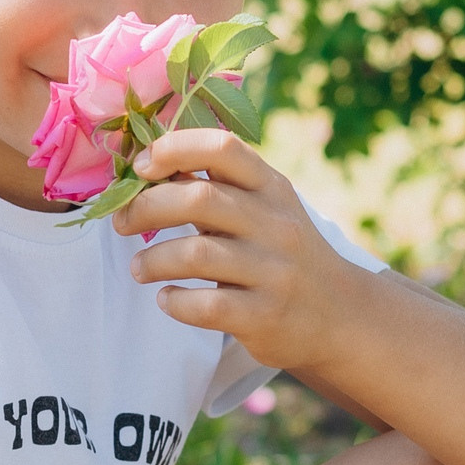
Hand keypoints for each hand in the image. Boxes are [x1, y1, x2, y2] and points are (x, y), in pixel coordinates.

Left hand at [110, 128, 363, 373]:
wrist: (342, 316)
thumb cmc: (285, 255)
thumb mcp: (266, 210)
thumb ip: (218, 188)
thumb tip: (148, 165)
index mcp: (272, 188)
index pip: (222, 148)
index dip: (173, 149)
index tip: (142, 167)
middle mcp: (276, 224)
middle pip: (198, 199)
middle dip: (145, 208)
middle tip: (121, 223)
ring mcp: (274, 271)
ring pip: (196, 254)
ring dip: (152, 261)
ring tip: (140, 269)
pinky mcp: (265, 316)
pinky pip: (207, 305)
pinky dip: (175, 302)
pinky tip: (168, 299)